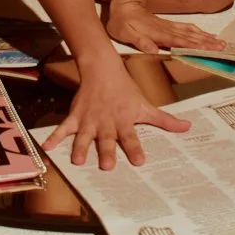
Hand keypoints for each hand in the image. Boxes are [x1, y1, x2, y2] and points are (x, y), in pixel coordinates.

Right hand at [44, 62, 189, 170]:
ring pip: (85, 136)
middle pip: (107, 139)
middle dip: (107, 151)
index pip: (131, 136)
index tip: (139, 162)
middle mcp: (107, 122)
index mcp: (124, 120)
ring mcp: (89, 119)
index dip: (135, 148)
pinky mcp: (75, 116)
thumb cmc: (126, 90)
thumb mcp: (145, 105)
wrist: (103, 69)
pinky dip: (54, 137)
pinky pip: (63, 127)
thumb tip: (188, 127)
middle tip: (108, 166)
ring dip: (81, 148)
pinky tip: (47, 148)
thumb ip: (165, 120)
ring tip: (78, 161)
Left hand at [106, 0, 224, 54]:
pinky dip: (198, 32)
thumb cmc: (122, 24)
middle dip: (207, 42)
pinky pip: (187, 29)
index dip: (195, 46)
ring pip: (192, 32)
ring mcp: (169, 26)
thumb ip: (140, 41)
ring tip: (220, 42)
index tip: (209, 49)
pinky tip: (206, 34)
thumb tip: (152, 50)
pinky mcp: (169, 25)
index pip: (180, 42)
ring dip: (206, 37)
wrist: (124, 6)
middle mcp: (167, 30)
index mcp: (159, 34)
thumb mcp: (126, 34)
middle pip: (191, 37)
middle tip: (223, 47)